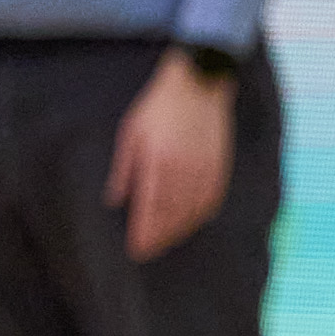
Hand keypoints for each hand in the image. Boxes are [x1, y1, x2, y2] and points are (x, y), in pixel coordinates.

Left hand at [108, 55, 233, 263]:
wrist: (198, 85)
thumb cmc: (159, 106)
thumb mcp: (131, 133)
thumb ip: (124, 169)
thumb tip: (115, 200)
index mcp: (158, 162)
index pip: (150, 208)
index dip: (144, 232)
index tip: (136, 248)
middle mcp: (183, 171)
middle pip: (172, 215)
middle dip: (160, 237)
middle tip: (149, 251)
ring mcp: (204, 170)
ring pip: (192, 211)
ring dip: (179, 230)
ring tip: (167, 241)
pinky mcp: (219, 167)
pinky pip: (211, 200)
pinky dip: (201, 215)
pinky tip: (192, 221)